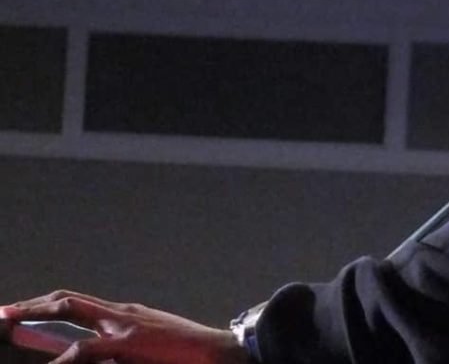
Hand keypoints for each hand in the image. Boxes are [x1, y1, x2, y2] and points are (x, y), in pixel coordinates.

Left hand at [0, 290, 249, 363]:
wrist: (217, 353)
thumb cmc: (185, 355)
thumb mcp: (147, 347)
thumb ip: (118, 348)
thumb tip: (88, 357)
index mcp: (124, 315)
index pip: (77, 304)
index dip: (46, 306)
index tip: (20, 312)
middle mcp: (120, 314)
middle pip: (68, 300)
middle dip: (33, 305)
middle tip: (4, 312)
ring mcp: (124, 326)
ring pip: (72, 313)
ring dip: (38, 318)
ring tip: (11, 324)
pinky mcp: (129, 344)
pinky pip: (87, 348)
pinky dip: (64, 357)